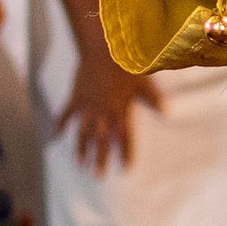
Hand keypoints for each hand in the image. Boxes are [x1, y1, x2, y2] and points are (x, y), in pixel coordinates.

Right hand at [59, 39, 160, 171]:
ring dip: (81, 149)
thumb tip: (168, 113)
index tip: (125, 168)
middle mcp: (103, 113)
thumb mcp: (144, 82)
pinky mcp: (76, 98)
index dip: (125, 154)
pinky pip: (66, 114)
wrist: (102, 50)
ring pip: (83, 133)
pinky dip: (61, 124)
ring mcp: (87, 107)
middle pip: (102, 141)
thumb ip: (154, 99)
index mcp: (120, 111)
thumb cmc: (126, 65)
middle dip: (100, 159)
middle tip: (98, 175)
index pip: (124, 138)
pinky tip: (57, 135)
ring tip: (80, 163)